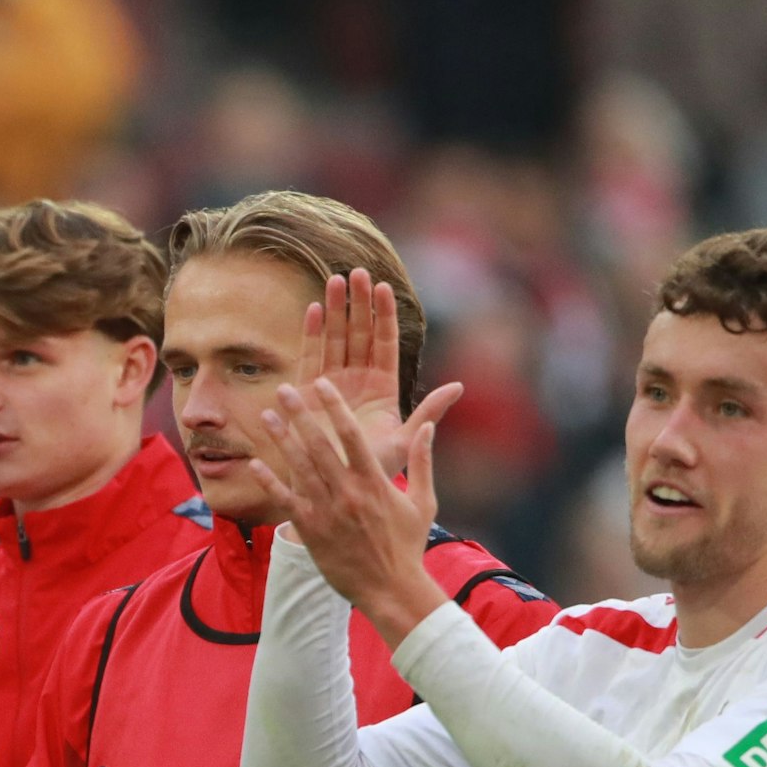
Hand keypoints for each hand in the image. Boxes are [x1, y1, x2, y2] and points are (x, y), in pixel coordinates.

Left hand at [252, 379, 450, 648]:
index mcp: (375, 482)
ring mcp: (327, 512)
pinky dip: (270, 483)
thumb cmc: (408, 545)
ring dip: (281, 440)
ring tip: (267, 416)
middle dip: (300, 414)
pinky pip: (287, 502)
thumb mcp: (423, 501)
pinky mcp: (312, 531)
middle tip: (284, 389)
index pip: (352, 435)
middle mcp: (348, 493)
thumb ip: (422, 462)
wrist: (390, 589)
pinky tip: (255, 464)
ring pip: (299, 469)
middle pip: (319, 445)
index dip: (335, 407)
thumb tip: (429, 428)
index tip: (322, 385)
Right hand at [293, 269, 461, 478]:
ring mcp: (331, 385)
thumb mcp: (403, 442)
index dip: (384, 316)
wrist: (338, 493)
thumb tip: (458, 386)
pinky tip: (312, 310)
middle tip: (357, 273)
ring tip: (335, 280)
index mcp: (382, 389)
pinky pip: (309, 357)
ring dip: (334, 310)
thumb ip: (428, 414)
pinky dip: (310, 334)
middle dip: (358, 303)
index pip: (385, 343)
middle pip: (358, 334)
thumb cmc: (373, 472)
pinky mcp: (307, 393)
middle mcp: (357, 381)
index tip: (384, 287)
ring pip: (334, 339)